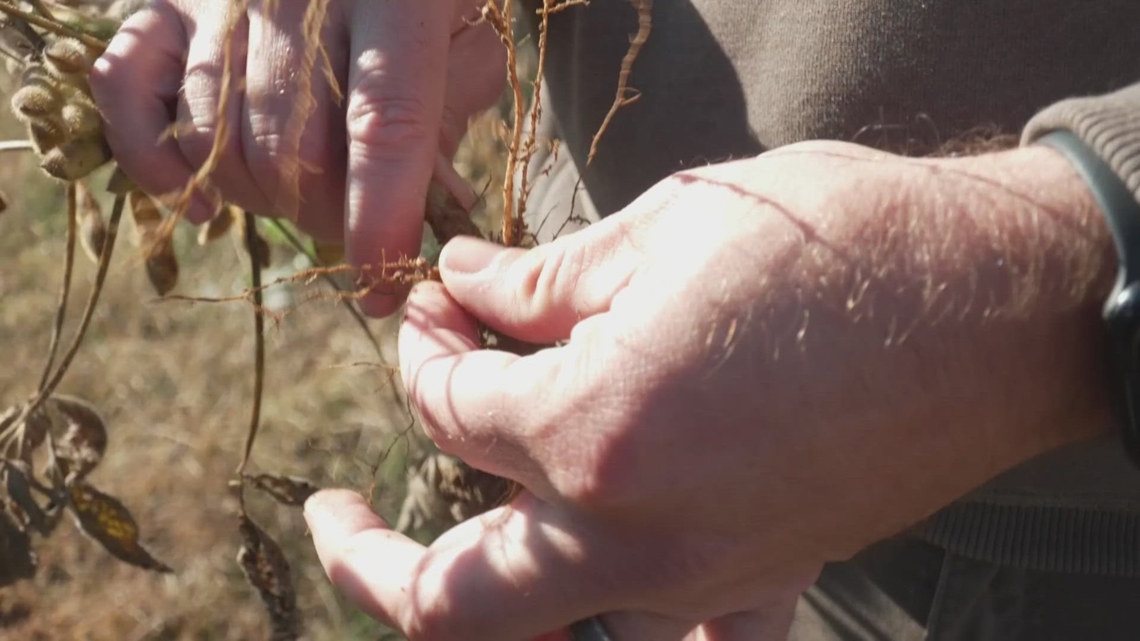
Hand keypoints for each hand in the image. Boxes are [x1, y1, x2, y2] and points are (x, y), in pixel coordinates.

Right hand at [91, 0, 504, 314]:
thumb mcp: (468, 41)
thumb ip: (453, 113)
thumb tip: (425, 210)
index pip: (385, 127)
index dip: (380, 223)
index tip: (383, 289)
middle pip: (291, 147)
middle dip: (322, 218)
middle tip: (347, 229)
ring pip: (216, 138)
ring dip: (257, 199)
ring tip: (298, 199)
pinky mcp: (164, 2)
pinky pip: (127, 93)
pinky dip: (156, 165)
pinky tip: (204, 202)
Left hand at [306, 141, 1113, 638]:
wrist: (995, 299)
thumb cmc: (840, 245)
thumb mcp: (668, 227)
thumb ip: (542, 279)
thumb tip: (466, 287)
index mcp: (597, 432)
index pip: (451, 408)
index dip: (424, 350)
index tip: (433, 310)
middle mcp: (637, 534)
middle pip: (451, 592)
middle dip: (367, 556)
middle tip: (332, 514)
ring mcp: (704, 575)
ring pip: (546, 636)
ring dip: (471, 598)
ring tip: (435, 551)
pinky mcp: (767, 576)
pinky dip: (635, 637)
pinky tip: (601, 611)